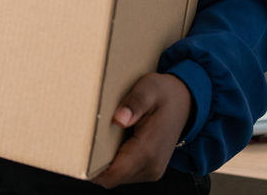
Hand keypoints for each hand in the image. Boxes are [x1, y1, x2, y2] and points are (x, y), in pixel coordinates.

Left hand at [90, 72, 192, 188]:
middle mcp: (152, 166)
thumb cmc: (165, 93)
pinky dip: (116, 162)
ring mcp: (152, 170)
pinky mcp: (151, 169)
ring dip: (106, 164)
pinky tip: (113, 142)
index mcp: (149, 150)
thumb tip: (119, 118)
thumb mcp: (149, 88)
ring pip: (118, 177)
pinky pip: (126, 173)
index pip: (114, 174)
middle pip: (113, 178)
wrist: (186, 101)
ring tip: (100, 139)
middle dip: (96, 165)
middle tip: (85, 141)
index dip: (92, 169)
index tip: (79, 153)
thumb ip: (135, 103)